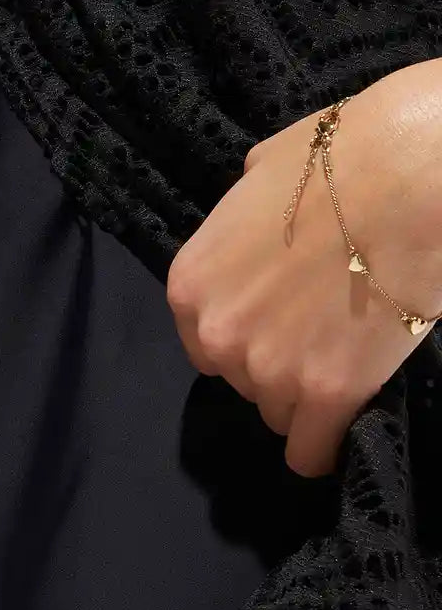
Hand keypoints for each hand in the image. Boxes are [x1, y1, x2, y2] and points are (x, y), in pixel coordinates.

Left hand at [166, 58, 441, 477]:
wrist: (416, 171)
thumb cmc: (349, 156)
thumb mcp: (265, 176)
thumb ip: (243, 223)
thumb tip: (254, 229)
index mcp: (192, 284)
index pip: (206, 347)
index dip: (250, 339)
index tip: (284, 328)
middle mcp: (218, 334)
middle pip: (244, 383)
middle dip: (281, 366)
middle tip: (328, 334)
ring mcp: (270, 368)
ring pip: (281, 416)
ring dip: (310, 398)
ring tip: (351, 359)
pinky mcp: (328, 394)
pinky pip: (311, 453)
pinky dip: (327, 447)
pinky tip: (346, 427)